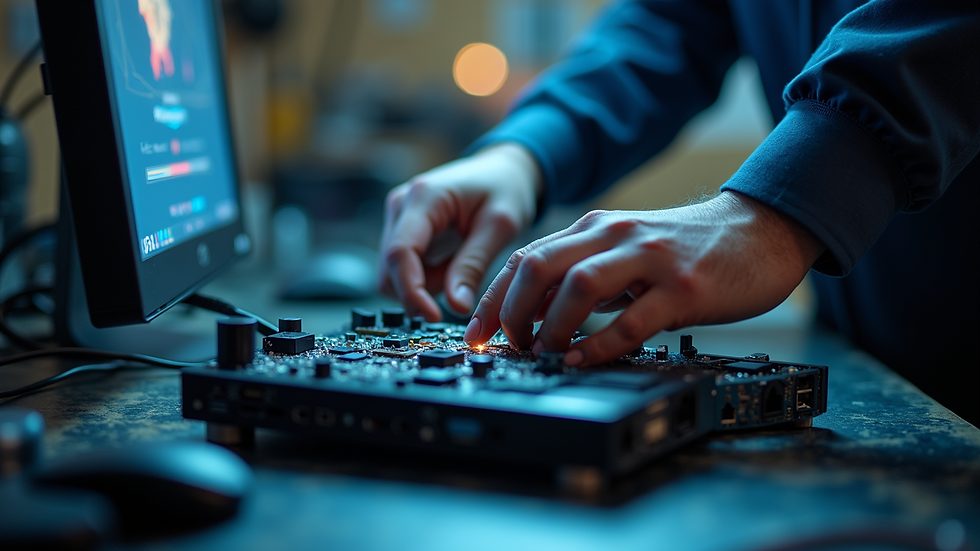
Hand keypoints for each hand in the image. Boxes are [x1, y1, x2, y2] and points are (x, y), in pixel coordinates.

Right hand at [378, 143, 540, 320]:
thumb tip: (456, 307)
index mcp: (424, 197)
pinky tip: (452, 263)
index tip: (434, 317)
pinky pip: (403, 269)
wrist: (502, 171)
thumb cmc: (505, 190)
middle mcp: (401, 205)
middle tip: (463, 287)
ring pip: (392, 273)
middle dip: (420, 291)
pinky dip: (426, 278)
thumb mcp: (500, 226)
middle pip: (389, 268)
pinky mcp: (401, 230)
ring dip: (425, 285)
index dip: (412, 291)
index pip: (400, 253)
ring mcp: (397, 217)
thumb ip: (474, 265)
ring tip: (462, 266)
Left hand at [462, 191, 824, 365]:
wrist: (759, 231)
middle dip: (511, 312)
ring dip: (550, 327)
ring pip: (577, 287)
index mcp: (595, 228)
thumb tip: (537, 315)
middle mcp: (614, 236)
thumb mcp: (626, 252)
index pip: (525, 257)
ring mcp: (648, 259)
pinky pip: (630, 320)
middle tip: (509, 347)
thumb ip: (586, 274)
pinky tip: (583, 360)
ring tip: (545, 353)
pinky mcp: (681, 287)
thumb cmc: (687, 249)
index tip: (476, 334)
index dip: (493, 299)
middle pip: (538, 266)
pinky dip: (599, 345)